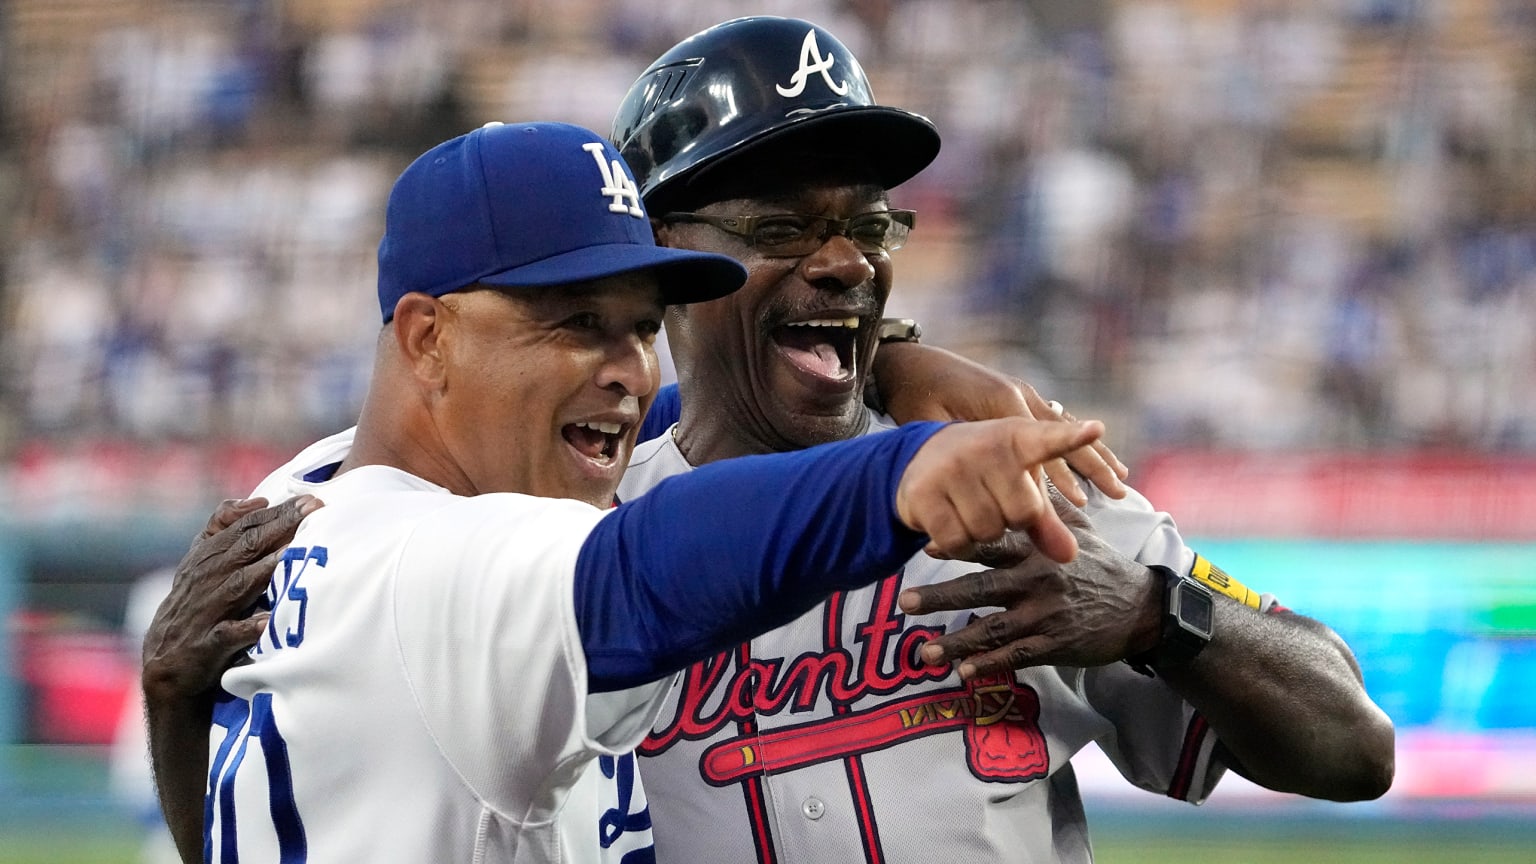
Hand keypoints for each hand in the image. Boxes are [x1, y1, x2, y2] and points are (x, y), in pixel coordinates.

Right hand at [141, 495, 320, 700]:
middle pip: (247, 547)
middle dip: (281, 527)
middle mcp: (206, 577)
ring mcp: (206, 610)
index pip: (245, 527)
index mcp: (206, 555)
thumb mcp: (199, 561)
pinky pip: (229, 633)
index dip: (277, 512)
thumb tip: (259, 500)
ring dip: (266, 569)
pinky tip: (270, 621)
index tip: (310, 500)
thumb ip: (223, 526)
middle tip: (314, 511)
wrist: (162, 660)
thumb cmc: (192, 604)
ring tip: (294, 554)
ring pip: (239, 584)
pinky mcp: (207, 643)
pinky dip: (249, 628)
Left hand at [873, 343, 1127, 503]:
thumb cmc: (914, 394)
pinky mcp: (1014, 397)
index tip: (1082, 503)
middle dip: (1093, 466)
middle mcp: (1018, 395)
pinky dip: (1074, 442)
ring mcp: (1019, 394)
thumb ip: (958, 449)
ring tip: (1120, 478)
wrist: (907, 361)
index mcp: (1002, 400)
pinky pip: (1053, 423)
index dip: (1059, 478)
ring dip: (1092, 455)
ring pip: (1065, 429)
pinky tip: (1091, 453)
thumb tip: (981, 483)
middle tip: (1121, 493)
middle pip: (1064, 437)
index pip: (1039, 447)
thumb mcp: (929, 422)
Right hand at [895, 417, 1102, 563]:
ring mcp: (952, 468)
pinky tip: (950, 523)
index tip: (1095, 430)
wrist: (920, 458)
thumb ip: (1046, 520)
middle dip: (1011, 520)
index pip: (1048, 440)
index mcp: (1016, 437)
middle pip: (1023, 514)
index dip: (1071, 438)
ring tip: (968, 508)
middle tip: (992, 500)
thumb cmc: (984, 472)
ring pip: (989, 532)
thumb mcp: (1017, 484)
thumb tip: (1068, 556)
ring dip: (982, 533)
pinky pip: (958, 541)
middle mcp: (984, 447)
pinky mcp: (924, 492)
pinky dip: (958, 545)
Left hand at [896, 491, 1160, 679]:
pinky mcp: (1054, 645)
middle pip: (982, 589)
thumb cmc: (1101, 564)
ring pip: (993, 630)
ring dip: (956, 642)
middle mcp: (1038, 582)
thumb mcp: (1078, 530)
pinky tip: (963, 672)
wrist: (1140, 609)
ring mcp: (1045, 616)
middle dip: (942, 597)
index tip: (927, 546)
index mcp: (1038, 551)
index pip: (995, 544)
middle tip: (905, 602)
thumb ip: (1045, 506)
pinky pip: (1016, 657)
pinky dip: (989, 664)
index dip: (961, 543)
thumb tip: (1024, 469)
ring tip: (924, 652)